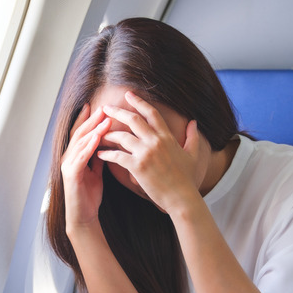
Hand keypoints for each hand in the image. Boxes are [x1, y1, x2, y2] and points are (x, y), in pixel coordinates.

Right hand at [60, 104, 110, 230]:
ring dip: (93, 130)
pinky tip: (98, 137)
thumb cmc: (89, 196)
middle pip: (79, 134)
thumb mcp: (96, 172)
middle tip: (104, 107)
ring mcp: (68, 165)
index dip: (87, 120)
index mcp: (74, 157)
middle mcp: (67, 158)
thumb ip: (98, 157)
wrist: (83, 216)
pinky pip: (81, 157)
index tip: (98, 107)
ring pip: (80, 143)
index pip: (80, 133)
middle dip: (91, 120)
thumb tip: (106, 144)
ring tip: (105, 119)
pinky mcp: (71, 174)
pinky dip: (89, 146)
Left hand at [96, 91, 209, 213]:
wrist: (182, 198)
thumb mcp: (192, 154)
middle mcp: (155, 141)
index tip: (128, 94)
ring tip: (98, 132)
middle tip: (105, 107)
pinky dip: (107, 153)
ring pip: (122, 136)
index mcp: (167, 137)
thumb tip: (194, 122)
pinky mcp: (137, 167)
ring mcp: (146, 153)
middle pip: (133, 120)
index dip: (139, 102)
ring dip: (108, 134)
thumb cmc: (187, 179)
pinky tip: (99, 153)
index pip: (151, 113)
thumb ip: (192, 136)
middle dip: (117, 111)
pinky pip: (117, 156)